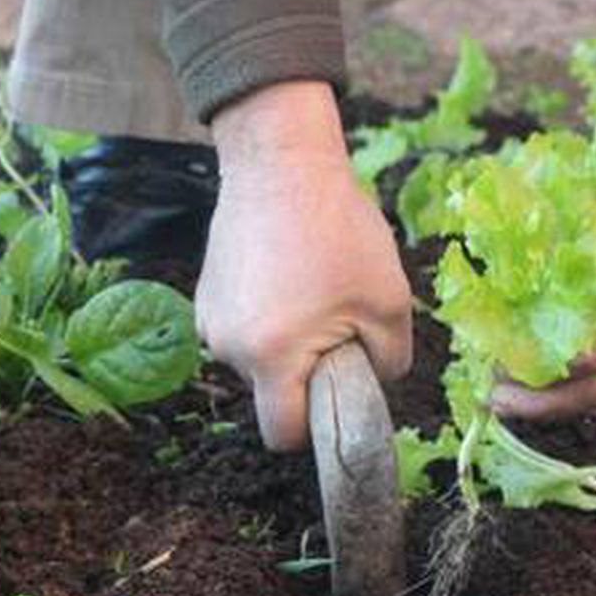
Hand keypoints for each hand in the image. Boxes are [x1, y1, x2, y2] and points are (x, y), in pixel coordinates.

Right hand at [198, 82, 411, 449]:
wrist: (282, 160)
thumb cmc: (339, 230)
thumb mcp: (390, 302)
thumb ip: (390, 361)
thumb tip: (376, 382)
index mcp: (271, 357)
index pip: (282, 435)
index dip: (314, 432)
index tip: (338, 401)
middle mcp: (227, 347)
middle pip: (271, 394)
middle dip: (307, 376)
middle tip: (339, 327)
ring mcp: (210, 319)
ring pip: (258, 360)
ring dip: (288, 344)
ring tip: (316, 291)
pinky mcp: (205, 293)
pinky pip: (245, 328)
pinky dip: (270, 317)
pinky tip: (291, 273)